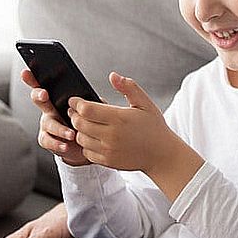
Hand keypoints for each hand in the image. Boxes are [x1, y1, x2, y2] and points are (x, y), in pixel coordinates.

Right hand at [21, 68, 88, 165]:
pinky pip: (48, 140)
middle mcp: (48, 109)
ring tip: (72, 134)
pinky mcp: (46, 139)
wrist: (84, 143)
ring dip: (60, 128)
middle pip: (38, 98)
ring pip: (48, 123)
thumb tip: (98, 101)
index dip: (33, 78)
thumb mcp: (90, 109)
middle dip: (39, 94)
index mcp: (58, 98)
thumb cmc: (86, 121)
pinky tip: (66, 145)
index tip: (27, 72)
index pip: (44, 84)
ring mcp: (46, 124)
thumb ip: (92, 103)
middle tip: (44, 94)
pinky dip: (57, 144)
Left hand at [69, 73, 203, 198]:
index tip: (75, 100)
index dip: (77, 103)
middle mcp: (111, 135)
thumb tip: (113, 76)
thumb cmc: (154, 126)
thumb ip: (129, 88)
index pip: (86, 109)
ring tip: (84, 123)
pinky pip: (86, 152)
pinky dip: (85, 144)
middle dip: (74, 115)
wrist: (162, 154)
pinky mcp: (108, 161)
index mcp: (120, 118)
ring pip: (81, 138)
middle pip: (80, 123)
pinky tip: (92, 137)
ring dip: (79, 130)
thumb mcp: (145, 103)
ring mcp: (109, 150)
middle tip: (76, 110)